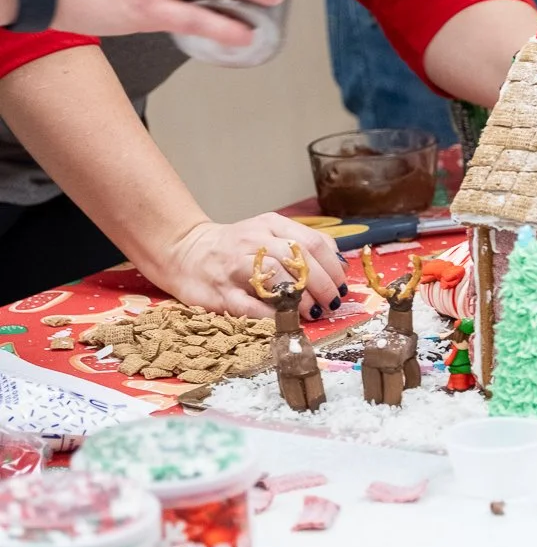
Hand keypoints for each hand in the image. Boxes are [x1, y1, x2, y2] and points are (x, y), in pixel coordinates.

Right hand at [153, 214, 347, 320]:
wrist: (185, 252)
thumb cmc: (236, 248)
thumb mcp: (269, 235)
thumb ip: (303, 246)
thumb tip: (340, 267)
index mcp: (270, 225)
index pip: (312, 242)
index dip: (332, 267)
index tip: (341, 286)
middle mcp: (253, 242)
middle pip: (298, 260)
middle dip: (322, 285)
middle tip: (332, 304)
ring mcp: (235, 266)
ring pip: (276, 278)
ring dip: (301, 299)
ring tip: (314, 312)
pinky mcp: (220, 293)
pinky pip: (251, 305)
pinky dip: (273, 315)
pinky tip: (286, 321)